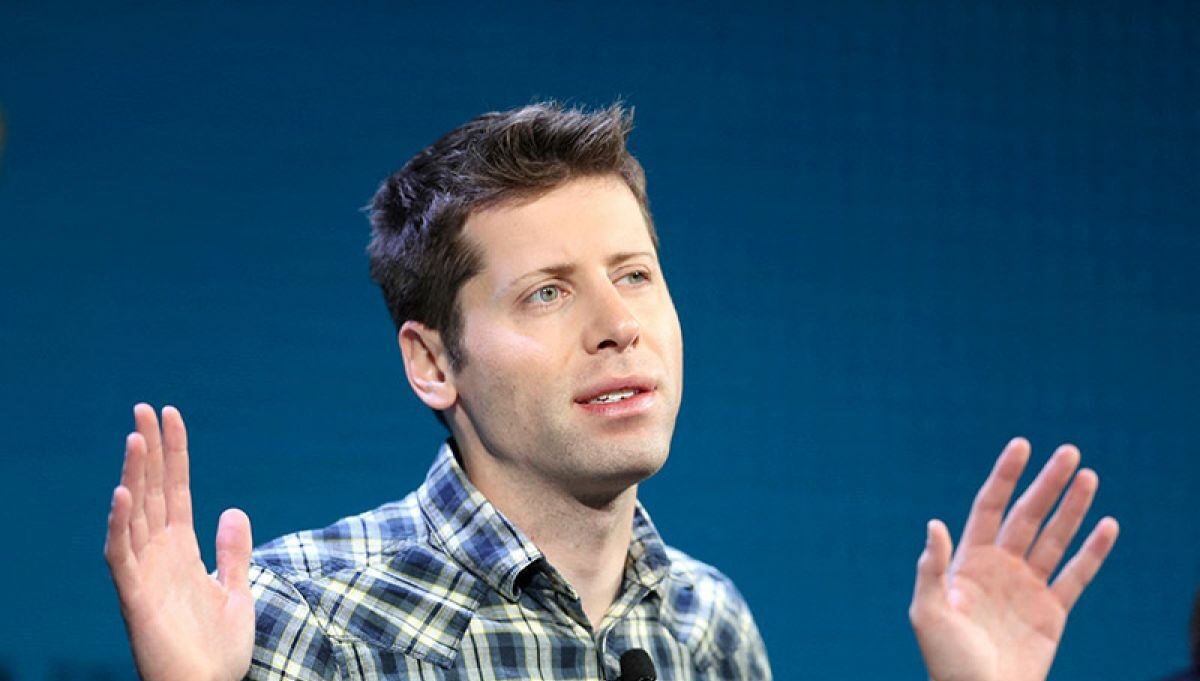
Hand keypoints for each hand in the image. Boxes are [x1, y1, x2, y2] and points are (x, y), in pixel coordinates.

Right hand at [104, 404, 254, 680]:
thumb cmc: (216, 651)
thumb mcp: (235, 591)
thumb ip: (233, 551)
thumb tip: (233, 509)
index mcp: (183, 550)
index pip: (177, 490)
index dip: (175, 453)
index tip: (171, 415)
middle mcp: (160, 555)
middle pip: (154, 493)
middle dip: (151, 451)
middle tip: (145, 409)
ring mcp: (146, 575)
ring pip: (135, 515)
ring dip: (135, 477)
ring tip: (137, 439)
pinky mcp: (136, 599)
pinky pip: (122, 556)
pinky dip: (121, 525)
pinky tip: (124, 495)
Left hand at [909, 438, 1118, 680]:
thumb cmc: (947, 660)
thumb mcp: (928, 613)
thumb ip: (932, 569)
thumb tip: (935, 524)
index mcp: (968, 561)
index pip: (989, 507)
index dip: (1005, 477)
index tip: (1022, 445)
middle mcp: (999, 567)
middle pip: (1027, 516)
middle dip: (1047, 484)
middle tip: (1070, 452)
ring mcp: (1027, 587)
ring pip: (1054, 538)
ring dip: (1072, 508)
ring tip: (1090, 477)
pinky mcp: (1052, 611)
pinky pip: (1076, 575)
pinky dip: (1094, 551)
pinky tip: (1108, 525)